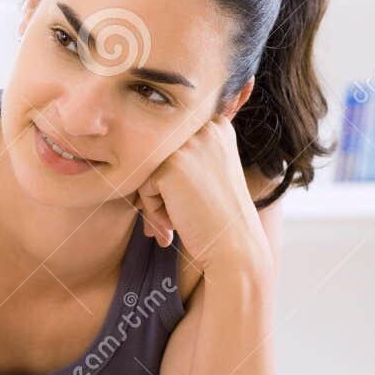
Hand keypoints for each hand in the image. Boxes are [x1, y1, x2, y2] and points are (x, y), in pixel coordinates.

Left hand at [131, 115, 272, 283]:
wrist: (235, 247)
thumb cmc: (221, 217)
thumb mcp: (212, 172)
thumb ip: (189, 156)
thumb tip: (139, 150)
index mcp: (218, 126)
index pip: (174, 146)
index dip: (178, 178)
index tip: (195, 200)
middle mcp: (205, 129)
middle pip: (161, 157)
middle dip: (164, 191)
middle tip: (179, 219)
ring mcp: (188, 146)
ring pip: (149, 171)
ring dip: (157, 202)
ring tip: (177, 223)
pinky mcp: (171, 167)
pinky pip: (144, 187)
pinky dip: (153, 210)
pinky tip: (176, 223)